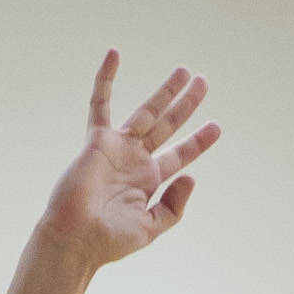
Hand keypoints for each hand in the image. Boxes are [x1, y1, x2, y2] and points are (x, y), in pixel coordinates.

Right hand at [37, 53, 220, 267]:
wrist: (77, 237)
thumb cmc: (111, 239)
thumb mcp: (151, 226)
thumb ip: (174, 205)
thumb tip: (192, 176)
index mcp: (150, 180)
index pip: (180, 155)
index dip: (198, 141)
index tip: (216, 127)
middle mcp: (136, 160)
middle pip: (168, 126)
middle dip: (186, 105)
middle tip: (203, 82)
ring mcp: (118, 147)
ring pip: (146, 111)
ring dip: (165, 91)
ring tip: (185, 71)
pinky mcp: (97, 140)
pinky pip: (100, 103)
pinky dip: (106, 78)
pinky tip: (114, 54)